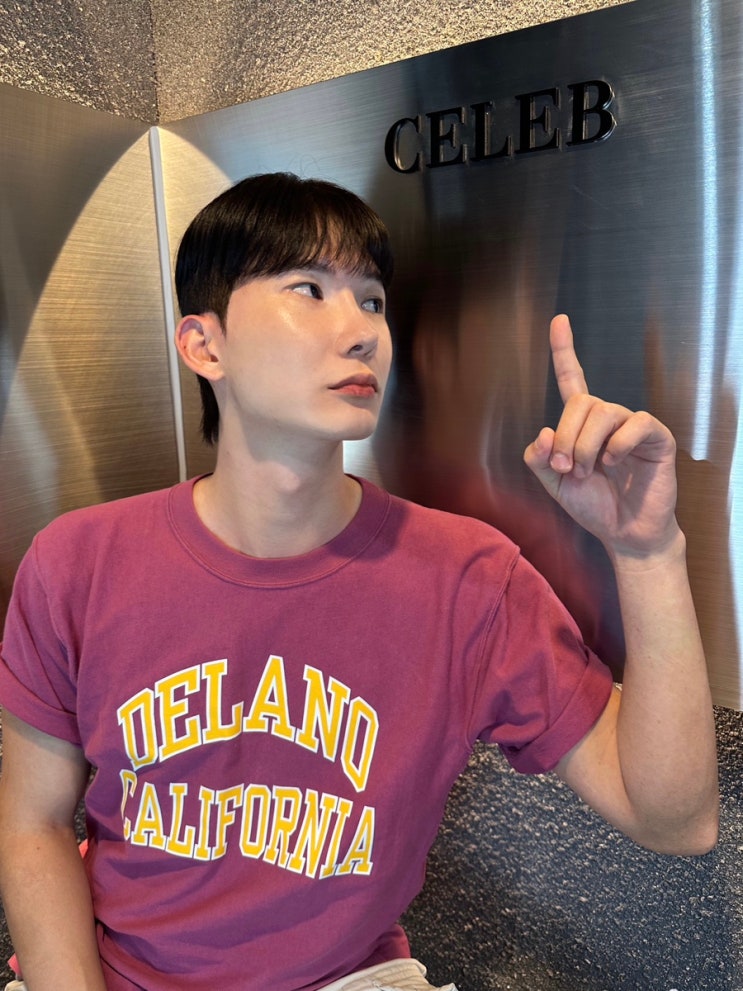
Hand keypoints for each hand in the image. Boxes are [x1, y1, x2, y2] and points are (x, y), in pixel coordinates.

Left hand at [523, 314, 680, 560]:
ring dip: (586, 445)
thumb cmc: (593, 504)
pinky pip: (634, 423)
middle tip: (568, 469)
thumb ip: (540, 458)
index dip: (564, 350)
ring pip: (602, 411)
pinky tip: (614, 462)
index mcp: (582, 424)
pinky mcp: (655, 437)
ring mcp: (632, 425)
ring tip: (589, 472)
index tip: (558, 319)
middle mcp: (607, 418)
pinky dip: (617, 444)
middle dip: (567, 437)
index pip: (572, 379)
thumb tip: (545, 432)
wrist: (624, 533)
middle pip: (580, 401)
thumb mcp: (554, 484)